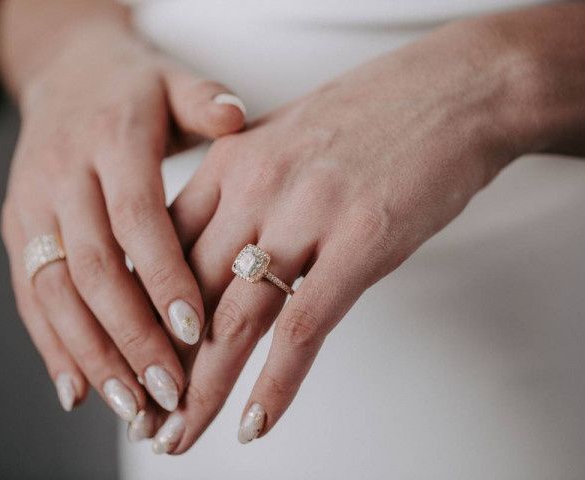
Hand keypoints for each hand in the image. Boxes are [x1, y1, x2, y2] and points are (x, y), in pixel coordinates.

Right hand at [0, 25, 245, 422]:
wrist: (64, 70)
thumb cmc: (134, 87)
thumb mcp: (173, 81)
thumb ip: (204, 101)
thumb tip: (236, 116)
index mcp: (109, 140)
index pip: (136, 219)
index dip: (164, 276)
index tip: (195, 331)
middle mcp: (62, 176)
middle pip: (94, 268)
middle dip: (132, 336)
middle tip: (169, 391)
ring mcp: (32, 205)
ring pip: (56, 291)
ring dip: (93, 354)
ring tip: (131, 406)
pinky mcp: (16, 228)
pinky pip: (30, 294)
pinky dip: (53, 345)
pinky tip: (79, 389)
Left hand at [158, 19, 530, 451]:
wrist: (455, 89)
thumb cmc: (372, 115)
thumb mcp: (286, 138)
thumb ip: (246, 188)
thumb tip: (221, 242)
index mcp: (230, 161)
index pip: (164, 251)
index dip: (141, 313)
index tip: (130, 357)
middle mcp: (255, 187)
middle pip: (187, 294)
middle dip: (160, 365)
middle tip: (141, 418)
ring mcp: (306, 214)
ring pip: (234, 319)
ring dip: (202, 389)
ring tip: (178, 436)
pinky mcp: (359, 242)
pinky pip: (304, 326)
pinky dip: (277, 383)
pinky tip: (256, 423)